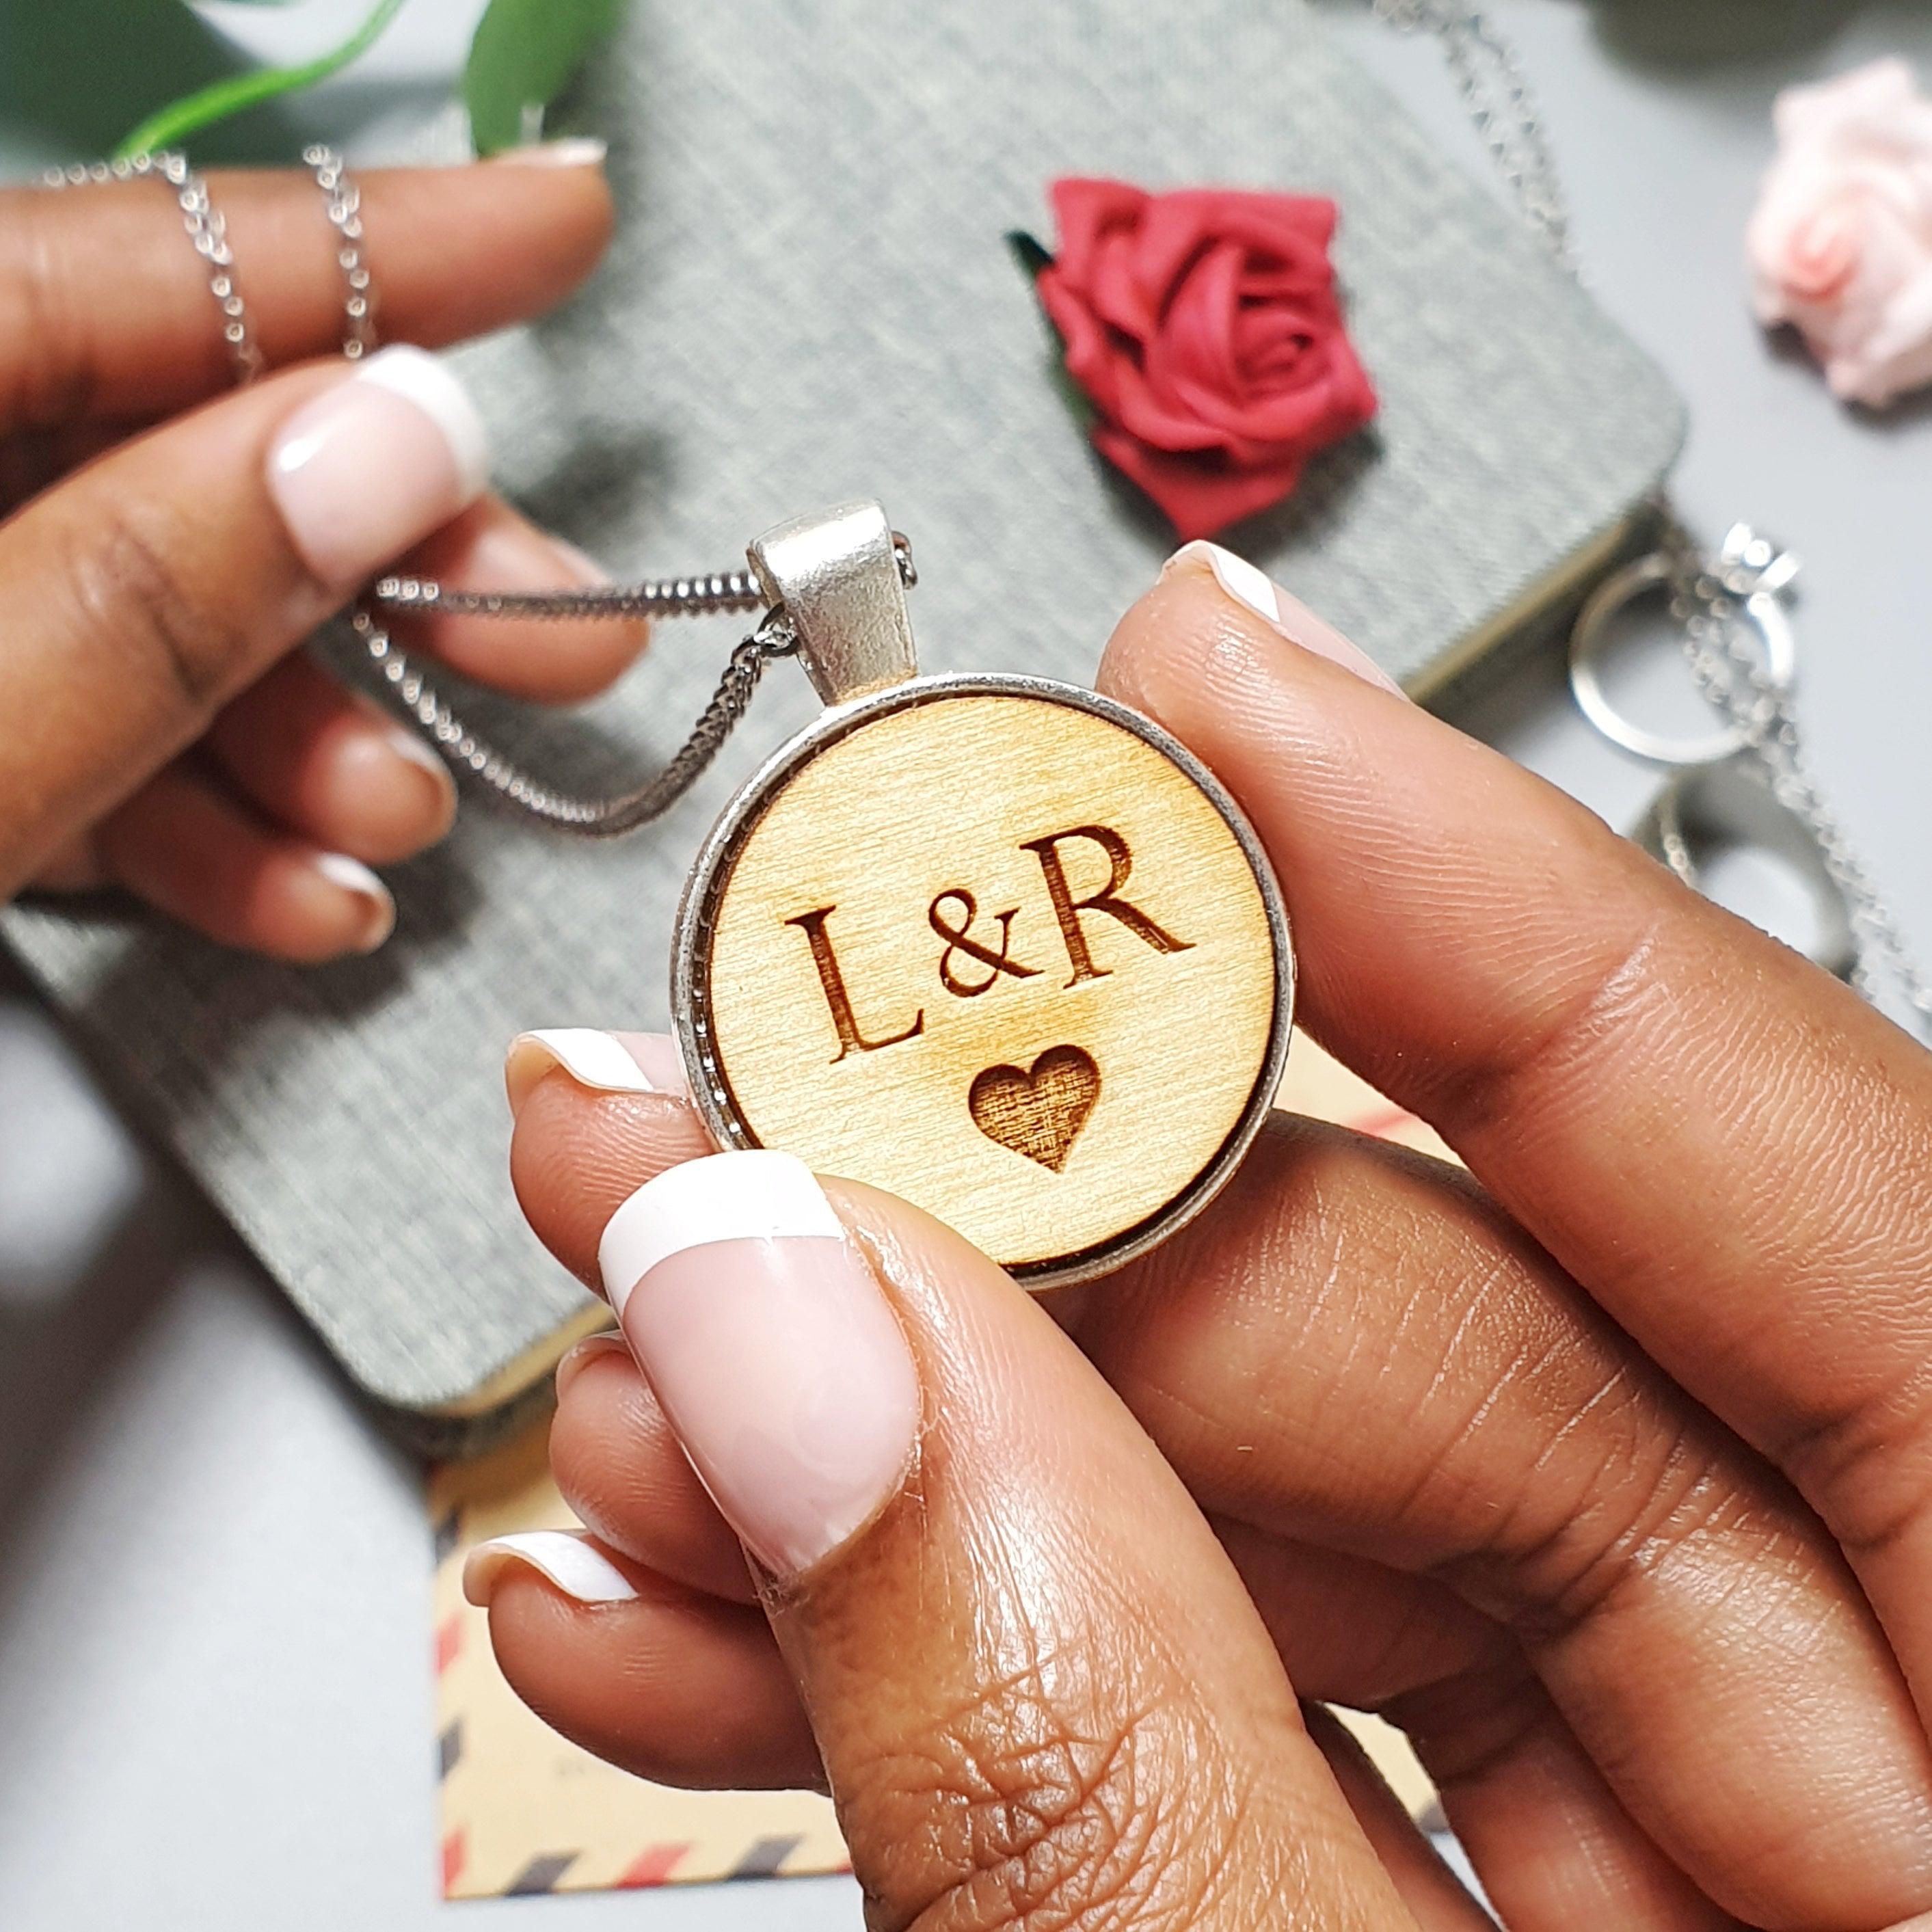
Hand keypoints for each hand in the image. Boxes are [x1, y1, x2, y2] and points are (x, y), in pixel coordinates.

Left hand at [0, 148, 649, 960]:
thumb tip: (391, 438)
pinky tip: (295, 894)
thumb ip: (155, 591)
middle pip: (188, 443)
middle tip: (567, 629)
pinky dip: (203, 819)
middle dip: (399, 563)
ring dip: (312, 734)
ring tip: (399, 822)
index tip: (562, 224)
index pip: (161, 266)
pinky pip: (79, 728)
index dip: (387, 248)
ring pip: (150, 610)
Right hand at [472, 550, 1931, 1929]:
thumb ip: (1104, 1775)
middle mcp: (1923, 1765)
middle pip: (1483, 1343)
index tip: (1206, 688)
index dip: (1473, 908)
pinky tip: (738, 1623)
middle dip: (1046, 1242)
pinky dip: (997, 1670)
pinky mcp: (1527, 1913)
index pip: (1815, 1175)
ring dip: (943, 1469)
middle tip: (739, 1150)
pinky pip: (1272, 1709)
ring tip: (661, 1409)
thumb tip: (812, 1355)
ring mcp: (1734, 1853)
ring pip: (1323, 1521)